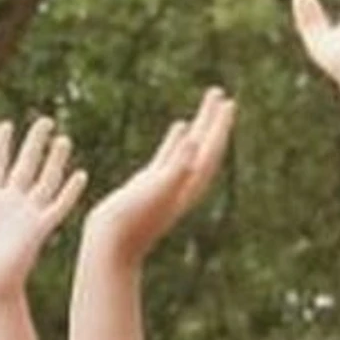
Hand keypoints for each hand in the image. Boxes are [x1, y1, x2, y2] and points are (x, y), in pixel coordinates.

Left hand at [0, 117, 86, 302]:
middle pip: (24, 166)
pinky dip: (69, 191)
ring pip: (44, 181)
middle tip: (44, 120)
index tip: (7, 125)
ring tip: (63, 139)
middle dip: (34, 143)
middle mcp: (9, 204)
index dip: (1, 145)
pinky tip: (79, 174)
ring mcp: (26, 215)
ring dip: (54, 161)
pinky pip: (57, 206)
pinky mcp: (39, 230)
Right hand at [83, 88, 235, 265]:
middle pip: (204, 146)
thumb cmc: (132, 221)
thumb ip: (178, 166)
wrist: (111, 246)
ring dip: (199, 128)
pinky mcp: (150, 185)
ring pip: (189, 150)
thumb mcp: (156, 189)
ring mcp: (167, 185)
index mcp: (187, 185)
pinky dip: (176, 141)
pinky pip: (169, 156)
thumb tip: (195, 141)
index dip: (219, 126)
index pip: (209, 150)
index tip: (228, 102)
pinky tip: (179, 127)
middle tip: (220, 94)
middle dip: (212, 121)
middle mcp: (182, 185)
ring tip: (206, 107)